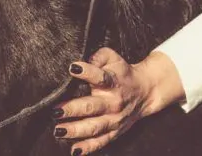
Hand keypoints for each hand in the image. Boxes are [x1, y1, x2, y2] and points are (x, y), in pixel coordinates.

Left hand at [51, 47, 181, 152]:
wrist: (145, 91)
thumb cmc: (122, 73)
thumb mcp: (113, 58)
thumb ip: (99, 56)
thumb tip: (80, 63)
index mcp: (113, 81)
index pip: (100, 76)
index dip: (87, 71)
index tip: (72, 68)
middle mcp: (114, 102)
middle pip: (92, 107)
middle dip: (73, 109)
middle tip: (55, 111)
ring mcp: (114, 119)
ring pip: (94, 127)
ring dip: (76, 130)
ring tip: (58, 131)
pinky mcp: (114, 131)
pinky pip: (101, 141)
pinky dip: (88, 147)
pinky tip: (74, 150)